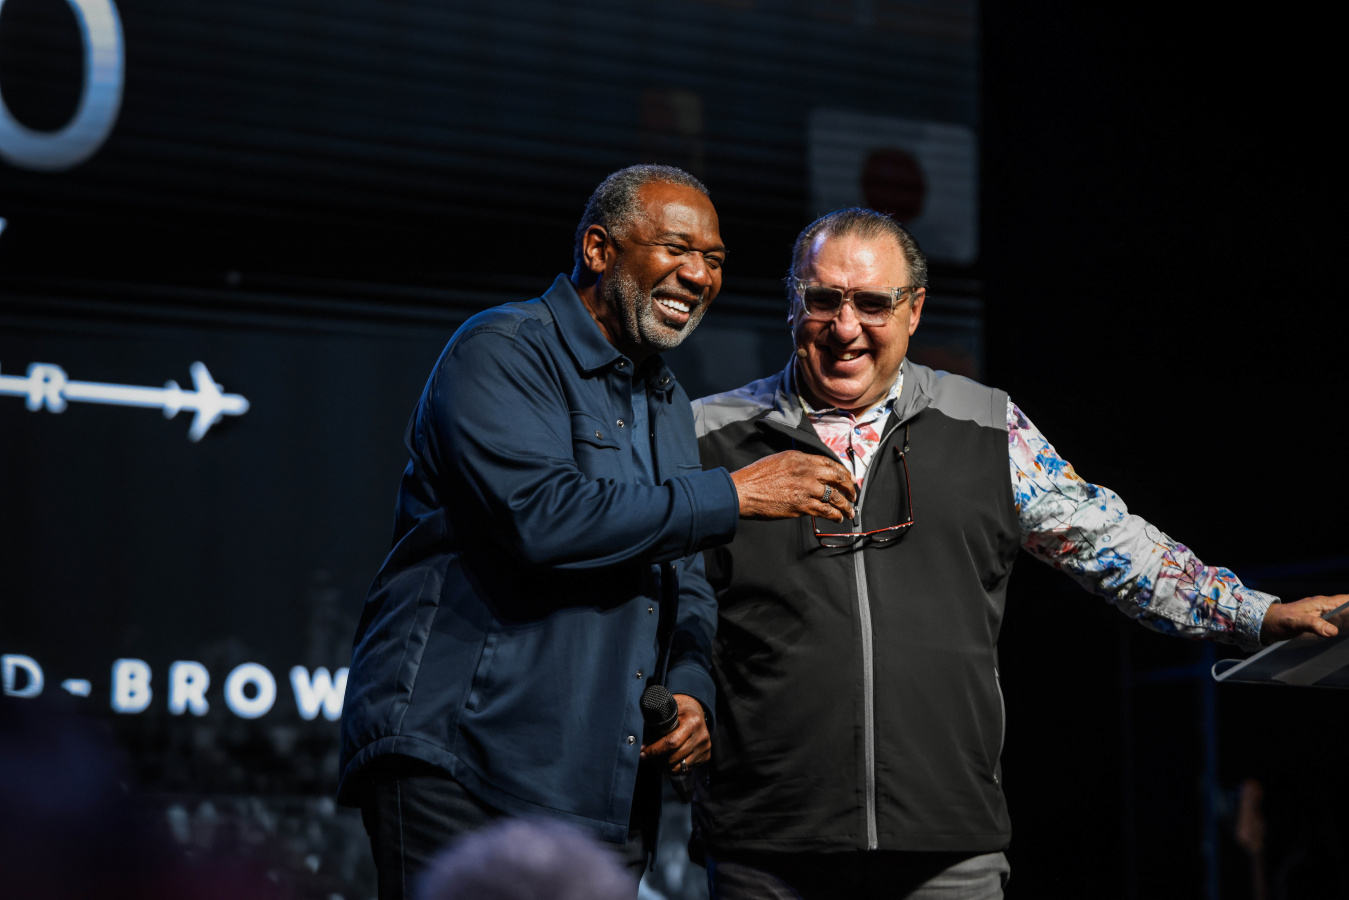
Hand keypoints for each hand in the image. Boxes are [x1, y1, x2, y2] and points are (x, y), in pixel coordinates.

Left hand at [640, 693, 710, 773]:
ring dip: (665, 766)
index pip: (672, 742)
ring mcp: (705, 747)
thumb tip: (640, 743)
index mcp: (692, 721)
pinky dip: (675, 766)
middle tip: (647, 756)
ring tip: (657, 759)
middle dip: (657, 759)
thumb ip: (654, 724)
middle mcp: (701, 735)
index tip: (643, 753)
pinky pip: (686, 769)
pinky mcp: (706, 756)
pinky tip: (668, 759)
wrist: (696, 711)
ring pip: (679, 767)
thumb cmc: (678, 710)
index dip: (655, 750)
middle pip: (674, 757)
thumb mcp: (667, 711)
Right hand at [731, 450, 856, 521]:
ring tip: (850, 511)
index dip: (842, 471)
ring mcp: (806, 488)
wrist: (743, 491)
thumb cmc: (755, 477)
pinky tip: (837, 518)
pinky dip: (835, 515)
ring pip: (835, 496)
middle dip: (850, 487)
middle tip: (853, 494)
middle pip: (838, 477)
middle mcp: (806, 471)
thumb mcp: (777, 460)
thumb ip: (796, 464)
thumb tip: (810, 472)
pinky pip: (826, 511)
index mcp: (800, 458)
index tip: (847, 478)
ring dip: (846, 505)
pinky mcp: (802, 505)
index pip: (829, 462)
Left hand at [1259, 594, 1346, 643]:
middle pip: (1347, 609)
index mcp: (1322, 603)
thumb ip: (1314, 624)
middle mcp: (1324, 608)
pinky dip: (1342, 629)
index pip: (1346, 599)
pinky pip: (1334, 625)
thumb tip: (1333, 631)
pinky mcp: (1318, 624)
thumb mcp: (1296, 622)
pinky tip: (1344, 637)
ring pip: (1342, 618)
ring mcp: (1321, 616)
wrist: (1266, 624)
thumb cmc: (1280, 620)